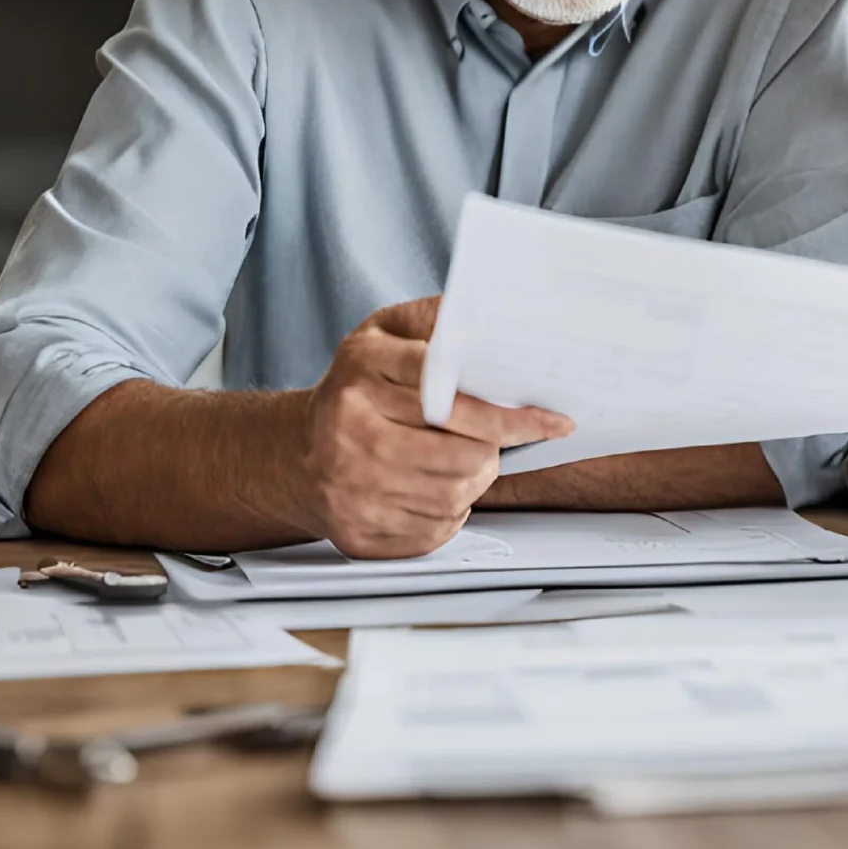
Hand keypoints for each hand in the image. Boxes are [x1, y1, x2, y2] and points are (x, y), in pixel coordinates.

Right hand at [295, 296, 572, 557]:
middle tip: (494, 442)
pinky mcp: (357, 530)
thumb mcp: (386, 332)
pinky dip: (450, 514)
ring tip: (464, 463)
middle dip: (494, 450)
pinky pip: (433, 531)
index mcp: (365, 368)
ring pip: (454, 494)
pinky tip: (434, 490)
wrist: (296, 453)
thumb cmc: (356, 387)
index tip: (551, 421)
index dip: (509, 414)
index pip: (453, 395)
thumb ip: (436, 319)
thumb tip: (489, 317)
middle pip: (463, 453)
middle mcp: (352, 428)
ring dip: (475, 481)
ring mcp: (350, 484)